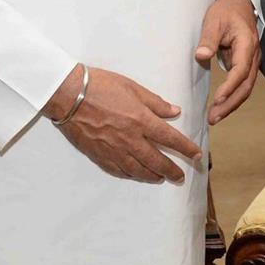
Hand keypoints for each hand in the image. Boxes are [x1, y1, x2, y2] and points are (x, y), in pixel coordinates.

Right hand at [45, 65, 201, 182]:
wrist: (68, 95)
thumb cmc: (101, 86)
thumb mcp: (133, 88)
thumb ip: (155, 103)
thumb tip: (175, 112)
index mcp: (141, 121)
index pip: (170, 139)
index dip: (185, 148)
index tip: (196, 155)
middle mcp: (130, 139)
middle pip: (156, 160)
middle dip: (171, 170)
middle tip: (180, 177)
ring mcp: (113, 150)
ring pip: (137, 170)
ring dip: (152, 176)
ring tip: (161, 178)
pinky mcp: (98, 155)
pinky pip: (117, 170)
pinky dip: (130, 175)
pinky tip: (135, 176)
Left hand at [195, 0, 260, 124]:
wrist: (238, 3)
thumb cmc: (225, 10)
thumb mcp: (213, 20)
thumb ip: (208, 39)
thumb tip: (201, 56)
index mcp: (247, 44)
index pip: (241, 70)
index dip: (230, 86)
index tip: (217, 99)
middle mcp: (253, 55)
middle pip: (246, 85)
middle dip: (230, 103)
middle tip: (213, 117)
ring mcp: (251, 60)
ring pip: (246, 87)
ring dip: (232, 103)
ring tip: (215, 116)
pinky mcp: (246, 63)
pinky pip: (242, 84)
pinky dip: (232, 96)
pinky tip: (221, 105)